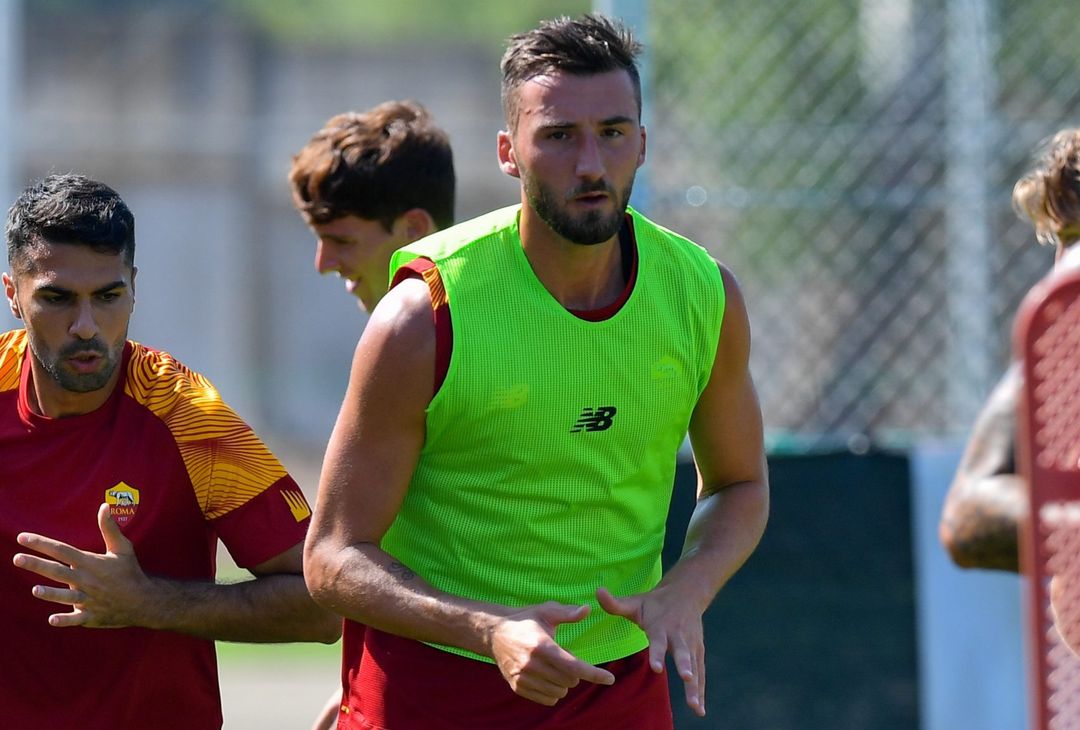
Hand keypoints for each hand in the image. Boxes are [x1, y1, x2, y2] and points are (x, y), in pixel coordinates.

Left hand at [12, 503, 152, 627]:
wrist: (144, 600)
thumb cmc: (130, 572)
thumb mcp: (122, 548)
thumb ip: (110, 528)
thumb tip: (105, 505)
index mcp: (91, 563)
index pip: (62, 550)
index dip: (41, 543)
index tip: (22, 537)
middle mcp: (87, 580)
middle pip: (58, 571)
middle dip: (36, 564)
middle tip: (17, 558)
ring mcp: (89, 599)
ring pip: (65, 596)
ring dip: (50, 593)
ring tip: (34, 589)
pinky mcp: (91, 616)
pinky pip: (76, 619)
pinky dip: (65, 620)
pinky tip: (52, 620)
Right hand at [489, 601, 614, 705]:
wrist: (494, 634)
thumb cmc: (525, 620)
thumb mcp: (546, 611)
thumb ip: (568, 612)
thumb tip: (587, 609)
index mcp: (542, 645)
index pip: (573, 666)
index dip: (594, 674)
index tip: (609, 679)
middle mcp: (532, 664)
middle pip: (569, 681)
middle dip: (575, 673)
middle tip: (565, 659)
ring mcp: (523, 678)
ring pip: (559, 693)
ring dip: (564, 684)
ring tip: (554, 667)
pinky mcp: (517, 687)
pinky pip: (546, 700)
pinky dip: (552, 692)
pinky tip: (547, 677)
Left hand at [597, 585, 706, 715]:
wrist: (686, 593)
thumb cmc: (654, 602)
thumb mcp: (635, 601)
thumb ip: (615, 603)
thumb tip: (597, 591)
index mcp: (661, 626)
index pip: (658, 641)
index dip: (658, 653)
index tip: (656, 668)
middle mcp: (678, 636)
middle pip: (682, 652)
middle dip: (684, 666)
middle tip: (686, 678)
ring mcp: (691, 644)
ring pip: (694, 666)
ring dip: (695, 686)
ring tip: (695, 707)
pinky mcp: (698, 652)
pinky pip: (700, 673)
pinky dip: (701, 691)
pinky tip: (699, 710)